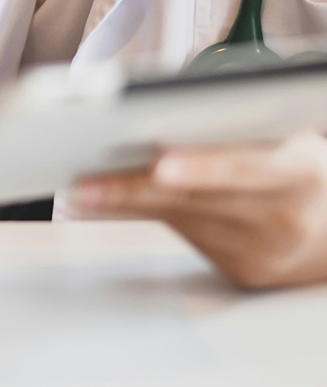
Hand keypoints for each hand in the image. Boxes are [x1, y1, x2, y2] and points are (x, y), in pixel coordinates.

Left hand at [75, 132, 326, 288]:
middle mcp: (284, 216)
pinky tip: (110, 202)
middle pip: (198, 202)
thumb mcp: (291, 141)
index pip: (247, 168)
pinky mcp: (243, 271)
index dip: (203, 167)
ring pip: (183, 222)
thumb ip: (242, 130)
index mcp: (301, 172)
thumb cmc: (304, 171)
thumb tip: (168, 115)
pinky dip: (148, 216)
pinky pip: (187, 237)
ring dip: (126, 204)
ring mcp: (263, 251)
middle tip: (89, 184)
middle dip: (136, 190)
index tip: (160, 164)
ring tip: (83, 188)